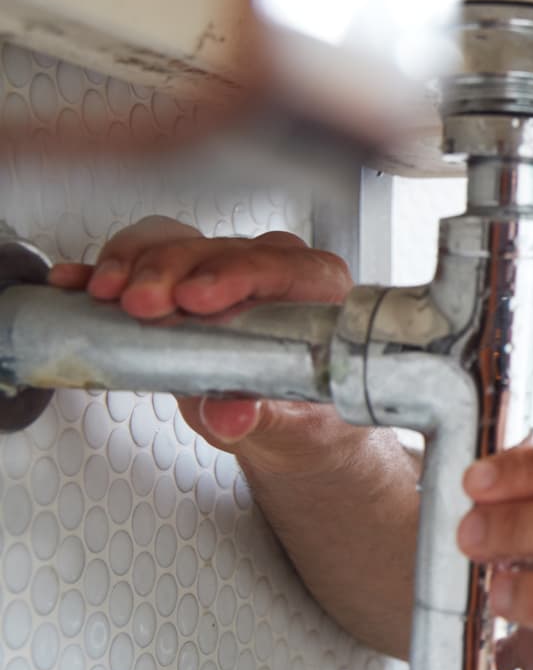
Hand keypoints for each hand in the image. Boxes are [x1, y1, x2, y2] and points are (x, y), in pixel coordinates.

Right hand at [46, 215, 361, 473]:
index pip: (281, 266)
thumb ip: (261, 415)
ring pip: (174, 244)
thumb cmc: (302, 413)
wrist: (285, 425)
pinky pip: (140, 260)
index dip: (235, 276)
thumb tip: (233, 415)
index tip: (196, 298)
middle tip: (140, 303)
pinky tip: (78, 283)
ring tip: (106, 294)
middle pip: (217, 251)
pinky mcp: (178, 279)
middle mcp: (271, 267)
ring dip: (133, 265)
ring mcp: (221, 268)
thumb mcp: (289, 423)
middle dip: (172, 271)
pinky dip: (106, 270)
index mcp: (317, 288)